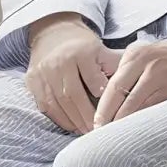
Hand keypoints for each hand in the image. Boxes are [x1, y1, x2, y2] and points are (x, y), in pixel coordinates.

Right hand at [26, 14, 122, 133]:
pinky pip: (45, 105)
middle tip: (100, 131)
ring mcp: (43, 72)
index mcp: (81, 52)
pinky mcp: (32, 81)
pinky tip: (72, 126)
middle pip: (73, 94)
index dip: (102, 99)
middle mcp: (59, 62)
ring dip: (74, 121)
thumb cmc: (83, 47)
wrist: (53, 33)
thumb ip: (116, 65)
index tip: (112, 114)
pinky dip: (60, 118)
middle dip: (87, 116)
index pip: (93, 80)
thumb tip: (134, 83)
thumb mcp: (101, 50)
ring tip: (87, 132)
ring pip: (58, 102)